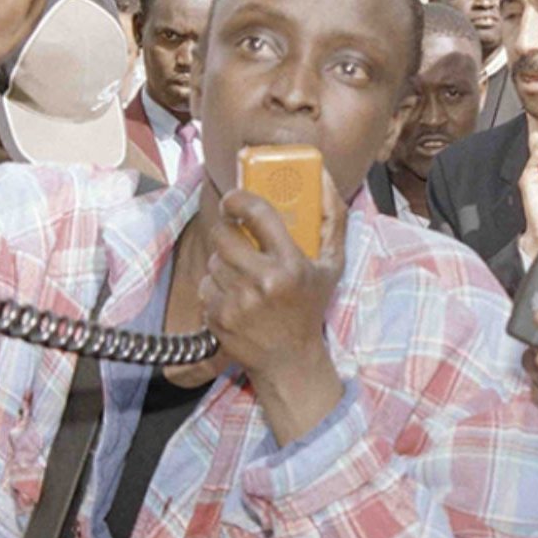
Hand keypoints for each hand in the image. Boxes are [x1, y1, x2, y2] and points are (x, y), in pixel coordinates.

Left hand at [199, 169, 347, 443]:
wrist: (289, 361)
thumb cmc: (309, 308)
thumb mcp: (331, 265)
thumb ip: (332, 219)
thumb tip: (324, 176)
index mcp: (291, 265)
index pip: (258, 214)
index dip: (239, 199)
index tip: (234, 199)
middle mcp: (263, 282)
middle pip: (223, 235)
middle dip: (225, 230)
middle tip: (233, 233)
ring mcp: (238, 301)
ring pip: (213, 259)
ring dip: (222, 260)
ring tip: (240, 271)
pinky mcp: (218, 317)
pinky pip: (205, 284)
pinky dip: (215, 285)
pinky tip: (234, 295)